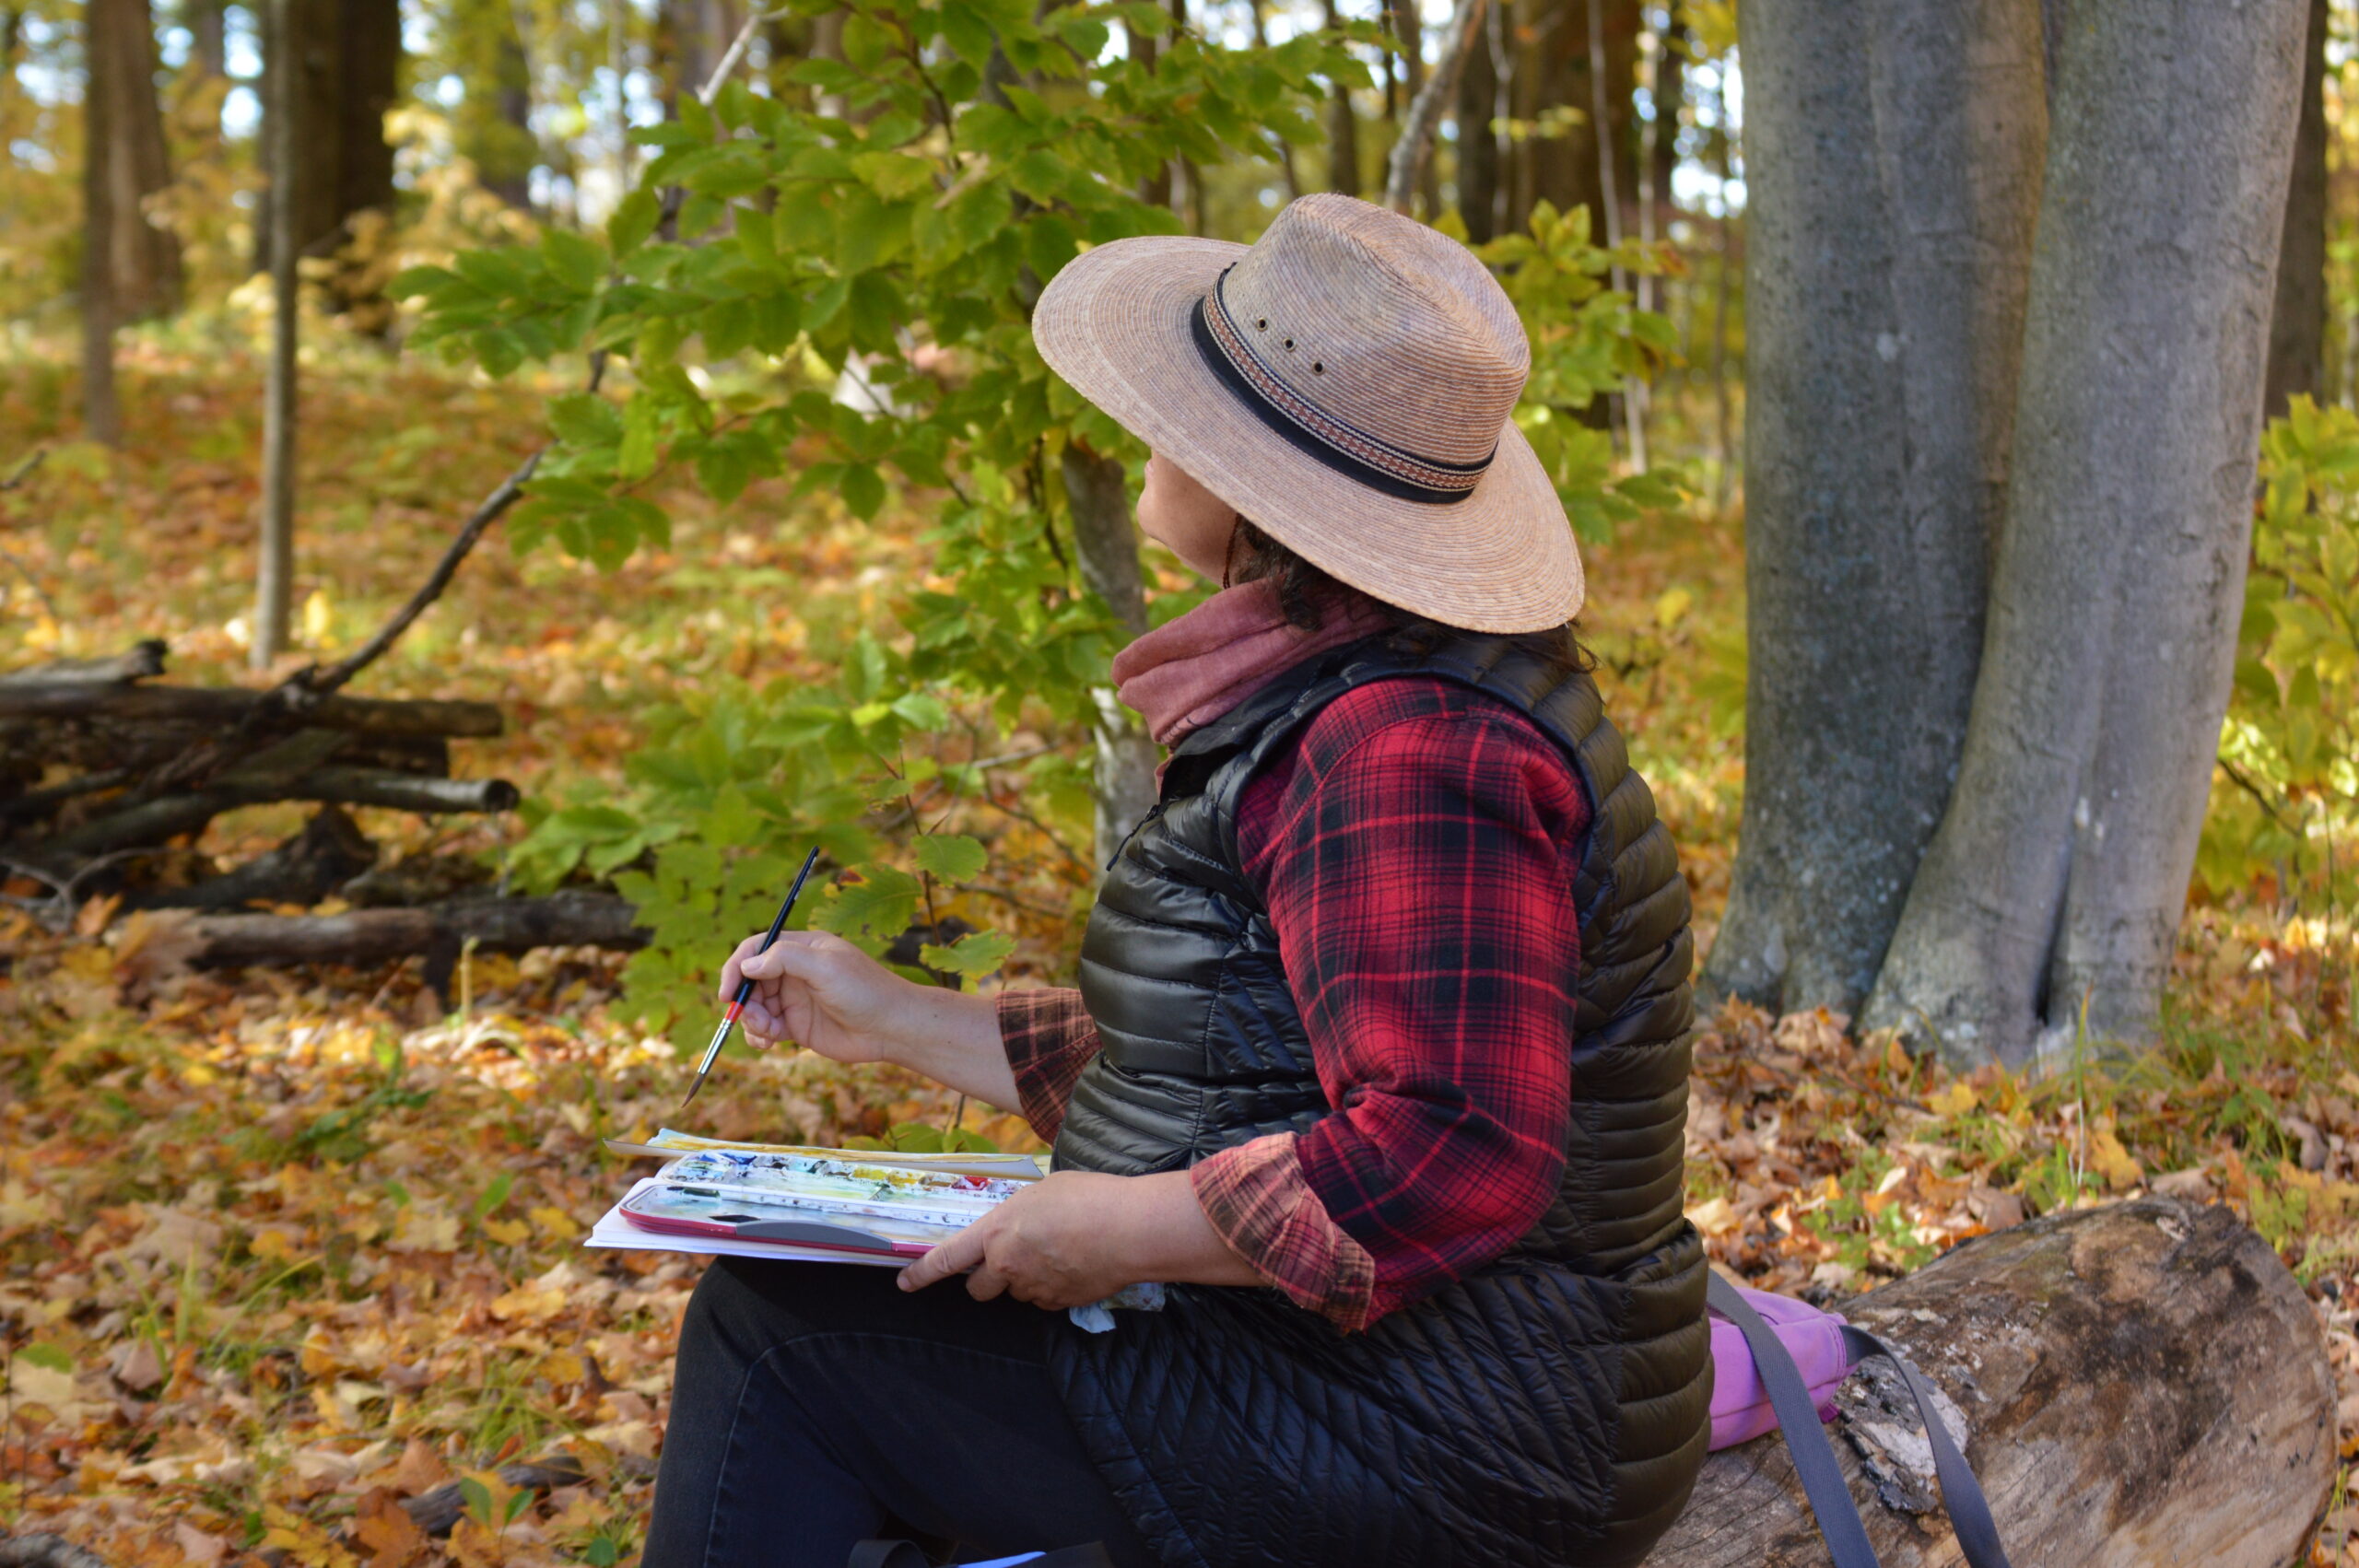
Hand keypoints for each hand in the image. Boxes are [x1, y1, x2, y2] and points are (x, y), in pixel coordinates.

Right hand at [717, 930, 913, 1063]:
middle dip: (744, 1000)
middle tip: (753, 1018)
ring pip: (755, 1007)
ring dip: (751, 1021)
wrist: (891, 1028)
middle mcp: (795, 971)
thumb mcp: (825, 967)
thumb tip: (748, 965)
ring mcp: (795, 999)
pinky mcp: (797, 1025)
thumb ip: (785, 959)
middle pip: (750, 980)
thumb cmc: (864, 991)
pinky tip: (768, 1043)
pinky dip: (759, 1036)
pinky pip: (765, 1028)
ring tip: (768, 1033)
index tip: (728, 992)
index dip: (736, 967)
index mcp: (802, 948)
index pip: (756, 948)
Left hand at [897, 1171, 1147, 1309]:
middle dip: (986, 1278)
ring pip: (1016, 1293)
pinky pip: (1045, 1300)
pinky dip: (1052, 1288)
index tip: (905, 1283)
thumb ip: (1018, 1215)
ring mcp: (1034, 1289)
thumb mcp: (1042, 1192)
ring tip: (1057, 1253)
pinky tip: (1074, 1266)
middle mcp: (1007, 1265)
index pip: (947, 1259)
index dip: (922, 1273)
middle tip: (1008, 1261)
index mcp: (996, 1232)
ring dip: (1024, 1280)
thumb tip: (1019, 1226)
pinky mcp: (1060, 1303)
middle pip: (979, 1289)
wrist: (1130, 1229)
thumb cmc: (1089, 1198)